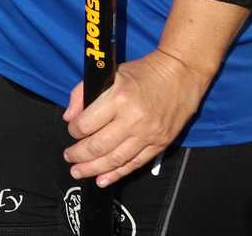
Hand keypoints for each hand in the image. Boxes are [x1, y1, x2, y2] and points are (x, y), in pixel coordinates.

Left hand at [62, 48, 213, 184]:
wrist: (181, 73)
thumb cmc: (144, 71)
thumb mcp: (110, 73)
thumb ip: (83, 93)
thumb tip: (69, 117)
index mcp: (118, 98)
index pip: (87, 124)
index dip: (74, 131)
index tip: (71, 131)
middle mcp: (133, 119)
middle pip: (99, 146)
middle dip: (79, 155)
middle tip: (69, 158)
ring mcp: (149, 134)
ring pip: (116, 159)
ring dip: (94, 169)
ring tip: (79, 172)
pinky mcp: (160, 143)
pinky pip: (135, 163)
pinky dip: (117, 174)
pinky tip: (103, 179)